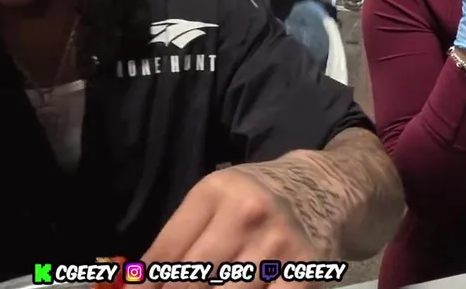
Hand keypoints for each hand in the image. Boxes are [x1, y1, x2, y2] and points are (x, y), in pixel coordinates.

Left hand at [144, 163, 324, 288]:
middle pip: (191, 279)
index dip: (146, 286)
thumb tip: (141, 283)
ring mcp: (277, 243)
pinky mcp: (306, 269)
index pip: (167, 253)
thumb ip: (181, 236)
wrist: (324, 185)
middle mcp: (245, 214)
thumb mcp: (216, 198)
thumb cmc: (257, 196)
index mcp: (215, 193)